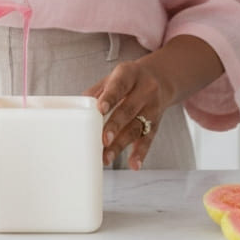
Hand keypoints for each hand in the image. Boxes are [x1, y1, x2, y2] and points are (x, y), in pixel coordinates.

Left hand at [84, 56, 175, 170]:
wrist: (161, 79)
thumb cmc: (130, 80)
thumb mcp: (115, 77)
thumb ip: (97, 91)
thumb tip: (78, 107)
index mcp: (130, 74)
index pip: (119, 86)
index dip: (110, 97)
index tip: (100, 109)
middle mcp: (144, 90)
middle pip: (128, 109)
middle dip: (115, 126)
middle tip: (103, 140)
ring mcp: (152, 107)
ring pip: (136, 127)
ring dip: (121, 144)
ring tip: (107, 157)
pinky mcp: (156, 123)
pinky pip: (148, 139)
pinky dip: (141, 153)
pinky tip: (134, 164)